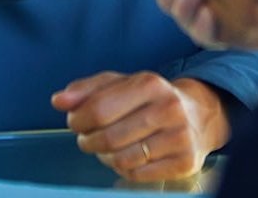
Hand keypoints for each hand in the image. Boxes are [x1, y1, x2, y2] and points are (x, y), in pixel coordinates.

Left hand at [51, 72, 227, 182]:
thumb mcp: (120, 84)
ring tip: (105, 147)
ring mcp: (179, 138)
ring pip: (122, 159)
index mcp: (149, 83)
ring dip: (104, 157)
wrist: (199, 115)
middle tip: (86, 138)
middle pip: (108, 138)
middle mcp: (168, 109)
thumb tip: (58, 101)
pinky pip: (137, 175)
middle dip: (88, 141)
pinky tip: (124, 157)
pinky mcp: (184, 163)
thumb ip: (86, 90)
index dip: (78, 120)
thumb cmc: (150, 98)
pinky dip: (122, 169)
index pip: (99, 109)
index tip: (74, 122)